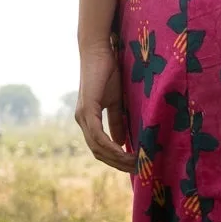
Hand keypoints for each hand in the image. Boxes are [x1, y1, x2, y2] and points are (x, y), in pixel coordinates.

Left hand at [75, 40, 132, 171]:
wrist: (99, 50)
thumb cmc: (108, 72)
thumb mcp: (116, 101)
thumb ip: (117, 121)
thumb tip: (121, 142)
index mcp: (88, 119)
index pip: (100, 147)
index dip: (115, 159)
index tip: (133, 166)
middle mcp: (82, 121)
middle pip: (98, 152)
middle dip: (118, 164)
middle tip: (138, 170)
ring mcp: (83, 116)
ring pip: (98, 148)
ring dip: (117, 158)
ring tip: (136, 164)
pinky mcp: (87, 110)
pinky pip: (98, 136)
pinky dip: (111, 147)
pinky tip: (125, 152)